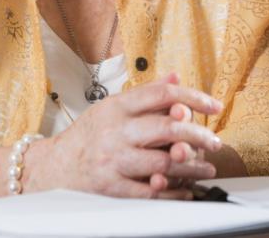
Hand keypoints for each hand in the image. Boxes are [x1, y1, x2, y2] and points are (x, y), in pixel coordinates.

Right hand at [28, 73, 222, 198]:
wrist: (52, 168)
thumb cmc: (88, 136)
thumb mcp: (112, 107)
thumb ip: (146, 94)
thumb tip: (176, 76)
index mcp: (117, 107)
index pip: (162, 94)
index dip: (193, 97)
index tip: (214, 106)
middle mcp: (115, 131)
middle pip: (167, 127)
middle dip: (199, 135)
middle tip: (215, 142)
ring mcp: (113, 160)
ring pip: (164, 161)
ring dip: (192, 166)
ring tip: (207, 168)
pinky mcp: (111, 187)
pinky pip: (151, 191)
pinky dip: (174, 191)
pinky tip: (186, 189)